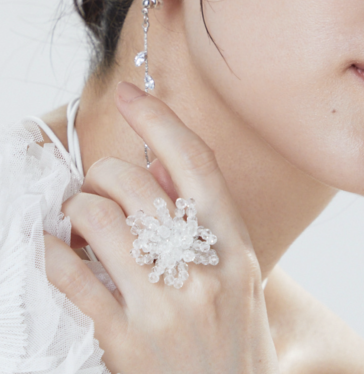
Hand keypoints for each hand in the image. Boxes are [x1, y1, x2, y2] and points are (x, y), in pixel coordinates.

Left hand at [43, 81, 278, 373]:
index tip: (131, 94)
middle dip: (104, 174)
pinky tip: (51, 249)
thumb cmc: (236, 343)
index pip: (195, 164)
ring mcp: (162, 306)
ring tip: (76, 218)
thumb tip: (159, 166)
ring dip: (77, 209)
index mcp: (234, 247)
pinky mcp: (124, 341)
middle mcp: (201, 269)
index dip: (160, 120)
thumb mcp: (238, 276)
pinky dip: (54, 254)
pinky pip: (74, 278)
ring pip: (100, 222)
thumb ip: (203, 219)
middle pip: (137, 185)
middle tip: (96, 186)